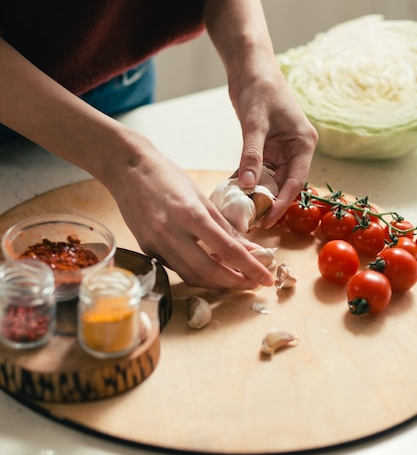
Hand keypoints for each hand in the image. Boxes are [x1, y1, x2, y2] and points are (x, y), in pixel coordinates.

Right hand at [108, 145, 273, 289]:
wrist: (128, 169)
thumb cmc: (167, 176)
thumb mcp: (200, 196)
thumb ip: (223, 226)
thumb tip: (248, 250)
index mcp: (191, 213)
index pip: (228, 249)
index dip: (250, 268)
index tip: (266, 279)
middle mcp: (172, 232)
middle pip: (209, 272)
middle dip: (235, 283)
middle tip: (252, 284)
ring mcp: (156, 243)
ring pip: (191, 276)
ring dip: (216, 284)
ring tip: (236, 281)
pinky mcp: (146, 249)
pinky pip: (176, 268)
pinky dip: (196, 274)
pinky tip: (211, 270)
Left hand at [229, 49, 317, 226]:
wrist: (250, 68)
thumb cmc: (260, 89)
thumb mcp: (255, 124)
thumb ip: (252, 155)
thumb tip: (247, 185)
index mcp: (303, 143)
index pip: (295, 181)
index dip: (281, 203)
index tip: (267, 220)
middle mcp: (295, 149)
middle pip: (284, 183)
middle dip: (268, 202)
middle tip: (251, 221)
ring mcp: (281, 148)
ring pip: (270, 178)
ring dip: (256, 192)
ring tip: (241, 210)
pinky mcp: (267, 146)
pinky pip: (258, 169)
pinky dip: (247, 178)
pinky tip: (233, 190)